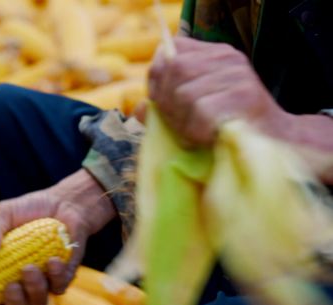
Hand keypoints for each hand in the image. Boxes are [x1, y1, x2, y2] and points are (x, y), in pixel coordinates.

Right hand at [0, 169, 115, 304]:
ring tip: (30, 267)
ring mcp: (44, 282)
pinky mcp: (63, 277)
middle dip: (14, 303)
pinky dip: (55, 276)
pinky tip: (53, 259)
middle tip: (11, 285)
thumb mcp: (4, 213)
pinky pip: (59, 288)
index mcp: (2, 272)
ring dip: (33, 288)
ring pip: (38, 303)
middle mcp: (22, 283)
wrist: (64, 203)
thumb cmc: (30, 210)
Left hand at [148, 37, 290, 146]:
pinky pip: (201, 113)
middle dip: (167, 104)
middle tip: (179, 126)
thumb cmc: (226, 128)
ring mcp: (236, 74)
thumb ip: (164, 107)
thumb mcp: (193, 112)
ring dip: (183, 123)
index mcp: (213, 54)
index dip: (157, 79)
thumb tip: (137, 110)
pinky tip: (207, 138)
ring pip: (184, 94)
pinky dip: (197, 132)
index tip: (161, 103)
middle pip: (173, 71)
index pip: (170, 52)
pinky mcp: (243, 95)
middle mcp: (226, 58)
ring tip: (196, 134)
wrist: (274, 143)